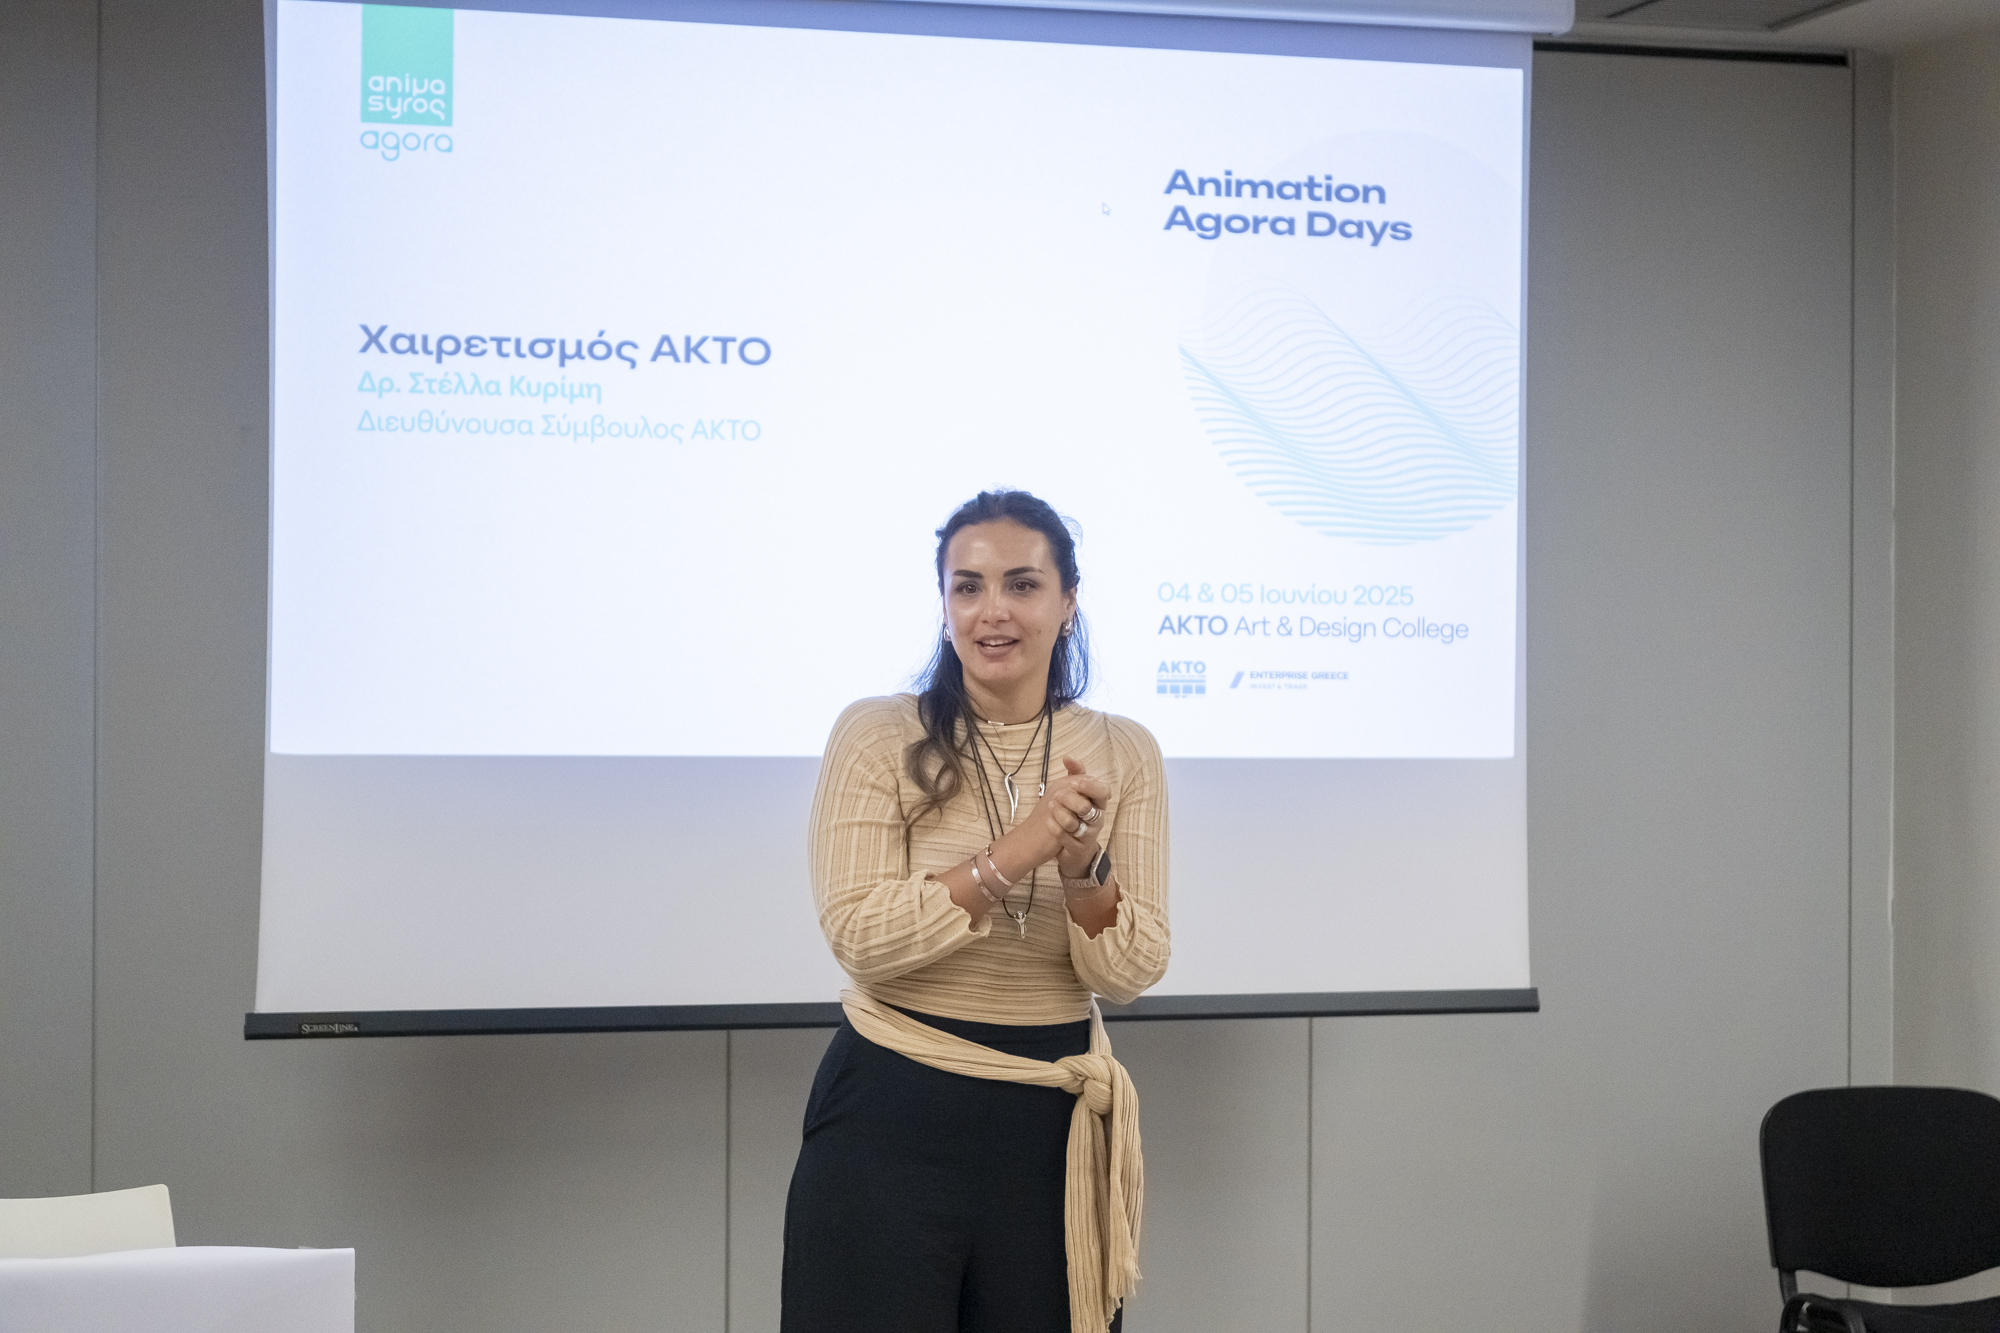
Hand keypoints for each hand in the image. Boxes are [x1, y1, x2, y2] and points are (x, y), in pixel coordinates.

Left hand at [1043, 757, 1108, 878]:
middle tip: (1057, 795)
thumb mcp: (1077, 792)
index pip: (1103, 791)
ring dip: (1059, 813)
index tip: (1074, 783)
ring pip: (1073, 823)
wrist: (1074, 845)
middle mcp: (1097, 819)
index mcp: (1099, 803)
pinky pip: (1064, 836)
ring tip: (1050, 806)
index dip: (1088, 786)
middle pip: (1086, 807)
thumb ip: (1076, 773)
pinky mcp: (1078, 847)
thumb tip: (1067, 757)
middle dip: (1069, 799)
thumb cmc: (1077, 813)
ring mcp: (1088, 834)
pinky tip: (1048, 821)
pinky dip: (1054, 827)